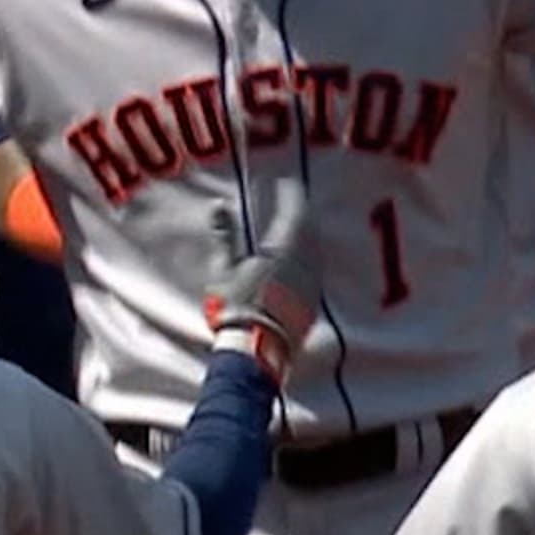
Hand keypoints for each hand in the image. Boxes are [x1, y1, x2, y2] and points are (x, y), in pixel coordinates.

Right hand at [203, 204, 319, 385]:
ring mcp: (311, 286)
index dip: (291, 195)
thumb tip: (218, 206)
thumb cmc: (236, 308)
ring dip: (307, 234)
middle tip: (294, 200)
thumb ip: (225, 235)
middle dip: (302, 213)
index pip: (294, 214)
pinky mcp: (312, 304)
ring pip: (315, 250)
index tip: (286, 183)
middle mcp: (305, 265)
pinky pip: (315, 270)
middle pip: (310, 230)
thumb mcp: (224, 269)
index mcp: (285, 252)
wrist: (253, 351)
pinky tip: (300, 260)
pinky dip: (308, 257)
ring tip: (296, 227)